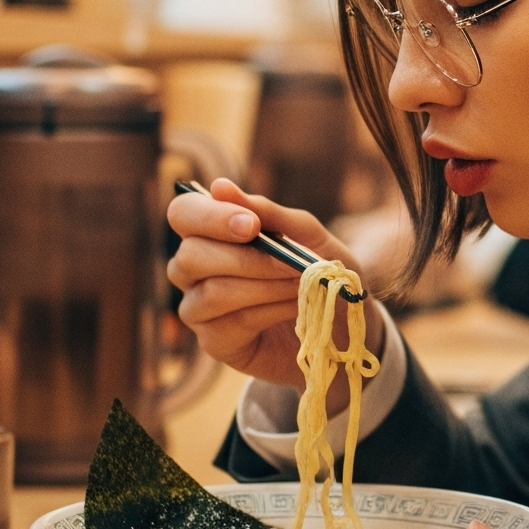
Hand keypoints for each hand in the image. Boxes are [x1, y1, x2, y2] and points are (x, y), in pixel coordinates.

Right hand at [166, 178, 386, 390]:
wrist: (344, 327)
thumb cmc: (321, 273)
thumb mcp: (308, 237)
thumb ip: (268, 214)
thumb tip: (220, 187)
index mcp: (211, 232)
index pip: (183, 213)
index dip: (210, 216)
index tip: (251, 225)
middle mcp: (194, 268)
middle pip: (190, 255)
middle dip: (246, 258)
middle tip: (291, 263)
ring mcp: (199, 307)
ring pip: (211, 292)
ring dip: (265, 286)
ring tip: (302, 285)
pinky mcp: (215, 341)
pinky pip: (230, 323)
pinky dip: (269, 310)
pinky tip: (295, 307)